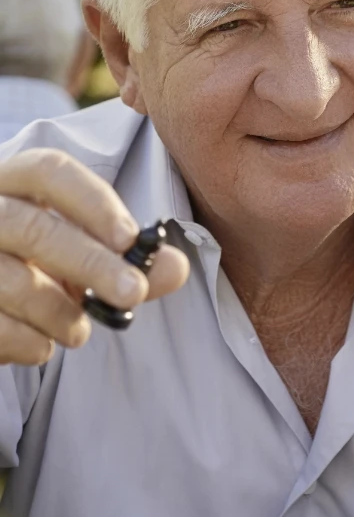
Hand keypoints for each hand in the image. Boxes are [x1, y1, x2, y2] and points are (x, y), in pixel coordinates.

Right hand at [0, 149, 188, 363]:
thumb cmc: (37, 272)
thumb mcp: (81, 262)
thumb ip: (129, 264)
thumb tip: (174, 267)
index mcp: (12, 184)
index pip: (48, 171)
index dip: (92, 202)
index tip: (130, 238)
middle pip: (32, 227)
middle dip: (90, 263)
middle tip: (132, 293)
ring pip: (10, 280)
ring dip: (59, 313)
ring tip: (79, 332)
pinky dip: (29, 342)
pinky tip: (41, 345)